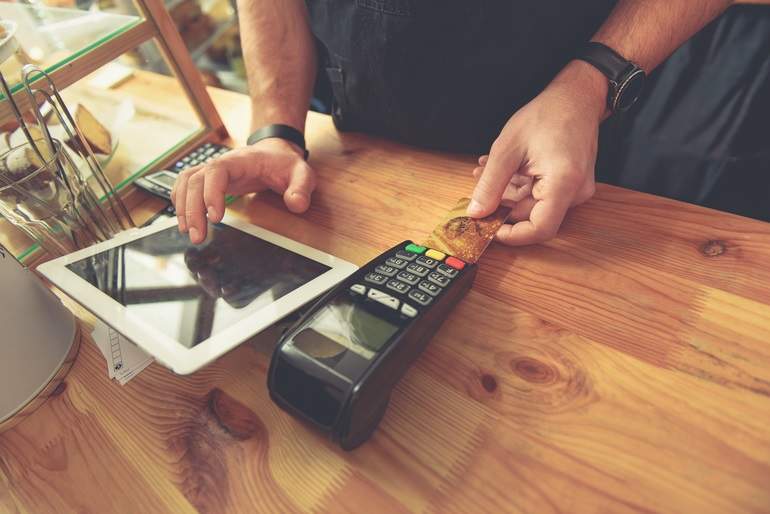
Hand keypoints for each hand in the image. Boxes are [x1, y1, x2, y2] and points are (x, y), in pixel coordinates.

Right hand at [171, 138, 314, 243]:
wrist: (274, 152)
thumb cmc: (284, 163)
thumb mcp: (301, 173)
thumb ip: (301, 188)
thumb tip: (296, 204)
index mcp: (240, 160)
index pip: (216, 171)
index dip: (212, 193)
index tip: (216, 217)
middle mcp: (221, 163)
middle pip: (195, 180)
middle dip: (192, 209)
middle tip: (197, 236)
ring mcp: (213, 171)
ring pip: (186, 183)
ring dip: (182, 207)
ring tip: (189, 232)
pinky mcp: (210, 180)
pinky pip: (186, 186)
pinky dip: (180, 202)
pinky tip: (185, 221)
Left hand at [468, 60, 607, 245]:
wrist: (576, 96)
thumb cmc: (548, 114)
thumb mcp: (508, 148)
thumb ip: (490, 185)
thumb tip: (477, 213)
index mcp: (564, 183)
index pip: (540, 228)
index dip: (513, 235)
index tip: (489, 229)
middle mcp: (576, 191)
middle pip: (533, 216)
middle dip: (502, 207)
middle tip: (478, 192)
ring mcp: (576, 189)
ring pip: (534, 205)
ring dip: (507, 194)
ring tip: (483, 173)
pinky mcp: (571, 184)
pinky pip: (541, 194)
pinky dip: (519, 186)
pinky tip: (500, 171)